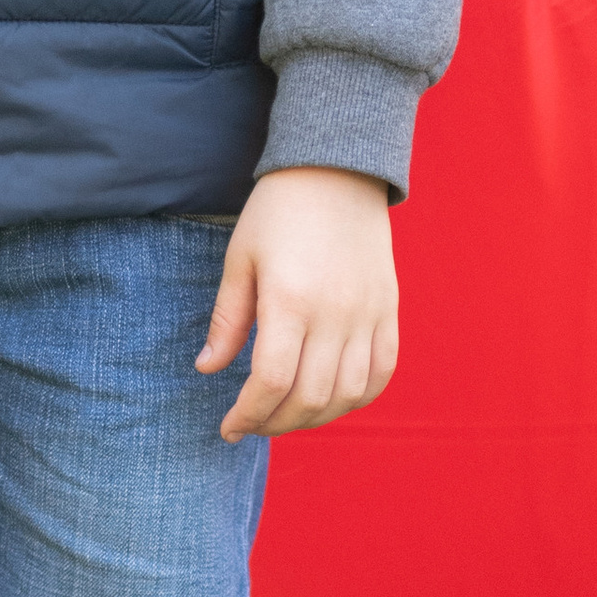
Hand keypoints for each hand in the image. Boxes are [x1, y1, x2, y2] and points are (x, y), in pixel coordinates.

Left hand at [197, 165, 398, 443]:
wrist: (337, 169)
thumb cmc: (278, 211)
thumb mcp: (240, 260)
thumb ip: (227, 320)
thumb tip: (207, 369)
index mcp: (290, 300)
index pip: (272, 382)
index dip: (249, 415)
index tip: (229, 427)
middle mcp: (335, 313)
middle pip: (310, 398)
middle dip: (276, 424)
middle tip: (253, 424)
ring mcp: (369, 313)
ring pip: (349, 394)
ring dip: (315, 417)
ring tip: (287, 414)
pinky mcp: (389, 309)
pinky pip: (383, 372)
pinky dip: (358, 397)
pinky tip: (330, 399)